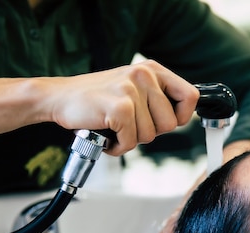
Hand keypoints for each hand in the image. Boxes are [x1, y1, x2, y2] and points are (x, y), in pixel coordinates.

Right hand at [46, 60, 199, 155]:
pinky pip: (131, 142)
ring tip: (115, 127)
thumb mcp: (134, 89)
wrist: (59, 98)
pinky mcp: (119, 107)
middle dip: (150, 132)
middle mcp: (144, 75)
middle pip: (171, 124)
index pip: (190, 96)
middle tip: (129, 124)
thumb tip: (182, 117)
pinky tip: (107, 135)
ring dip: (131, 139)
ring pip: (151, 135)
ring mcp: (131, 90)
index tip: (162, 122)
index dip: (181, 117)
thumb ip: (157, 98)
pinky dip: (118, 147)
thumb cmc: (98, 99)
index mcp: (152, 69)